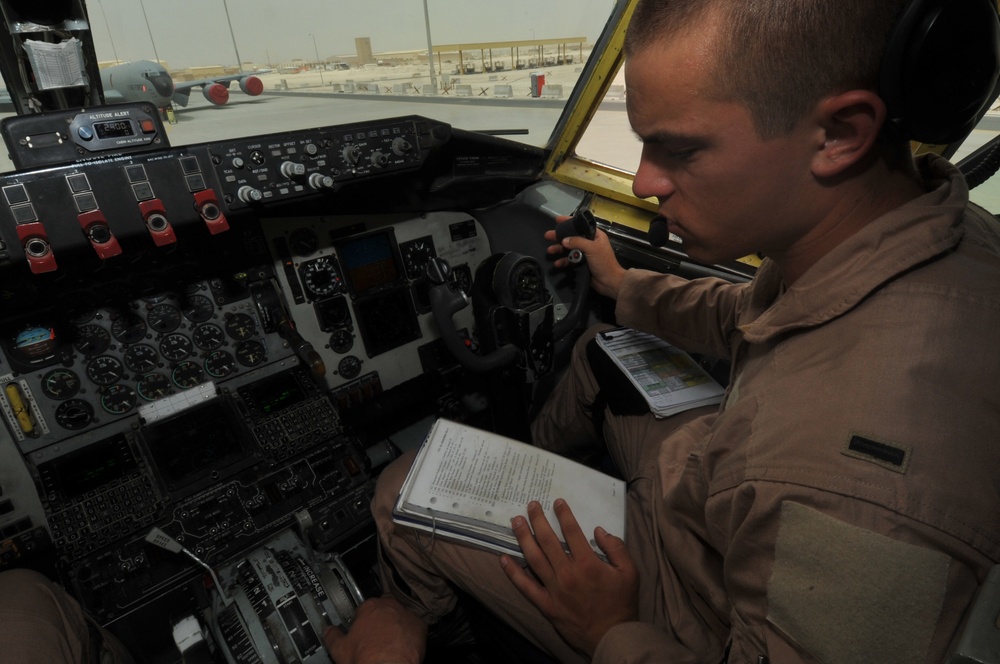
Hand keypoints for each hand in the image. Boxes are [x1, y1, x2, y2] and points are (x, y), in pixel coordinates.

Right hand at [324, 596, 426, 663]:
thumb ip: (332, 636)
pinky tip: (404, 645)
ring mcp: (406, 615)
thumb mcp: (340, 649)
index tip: (362, 627)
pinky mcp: (420, 626)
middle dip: (381, 616)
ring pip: (401, 615)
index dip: (363, 618)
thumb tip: (328, 631)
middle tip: (377, 632)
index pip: (365, 606)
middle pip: (385, 606)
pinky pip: (415, 626)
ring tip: (391, 641)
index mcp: (369, 607)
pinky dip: (410, 633)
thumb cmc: (366, 658)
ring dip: (397, 624)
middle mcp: (389, 606)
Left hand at [500, 499, 637, 655]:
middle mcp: (568, 573)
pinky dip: (513, 572)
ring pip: (534, 558)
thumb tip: (599, 530)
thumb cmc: (622, 603)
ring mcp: (554, 589)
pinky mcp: (546, 604)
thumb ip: (616, 548)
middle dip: (538, 520)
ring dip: (523, 538)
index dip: (563, 514)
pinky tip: (503, 559)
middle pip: (548, 540)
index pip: (572, 531)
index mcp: (588, 563)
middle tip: (531, 505)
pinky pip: (525, 586)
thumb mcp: (630, 572)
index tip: (557, 502)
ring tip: (516, 521)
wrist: (612, 636)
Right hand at [544, 222, 625, 298]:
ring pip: (569, 249)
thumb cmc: (604, 262)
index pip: (580, 226)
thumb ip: (577, 242)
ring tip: (550, 250)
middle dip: (560, 237)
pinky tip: (558, 263)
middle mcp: (589, 243)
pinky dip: (564, 261)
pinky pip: (570, 260)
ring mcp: (585, 254)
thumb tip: (564, 240)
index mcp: (595, 236)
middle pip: (572, 237)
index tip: (557, 220)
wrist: (609, 282)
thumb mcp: (592, 248)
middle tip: (548, 235)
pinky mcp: (582, 263)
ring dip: (559, 249)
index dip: (569, 222)